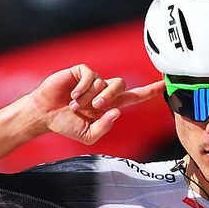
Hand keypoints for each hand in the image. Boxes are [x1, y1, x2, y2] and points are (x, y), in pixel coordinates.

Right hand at [31, 64, 164, 144]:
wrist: (45, 115)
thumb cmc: (66, 125)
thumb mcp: (88, 135)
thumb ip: (104, 127)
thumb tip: (117, 111)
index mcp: (109, 105)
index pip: (135, 97)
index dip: (149, 91)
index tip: (163, 85)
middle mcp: (104, 90)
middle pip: (121, 86)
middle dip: (109, 97)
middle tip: (94, 107)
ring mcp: (93, 80)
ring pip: (105, 82)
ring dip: (90, 97)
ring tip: (76, 105)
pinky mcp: (81, 72)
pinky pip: (90, 75)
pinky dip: (83, 88)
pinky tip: (72, 95)